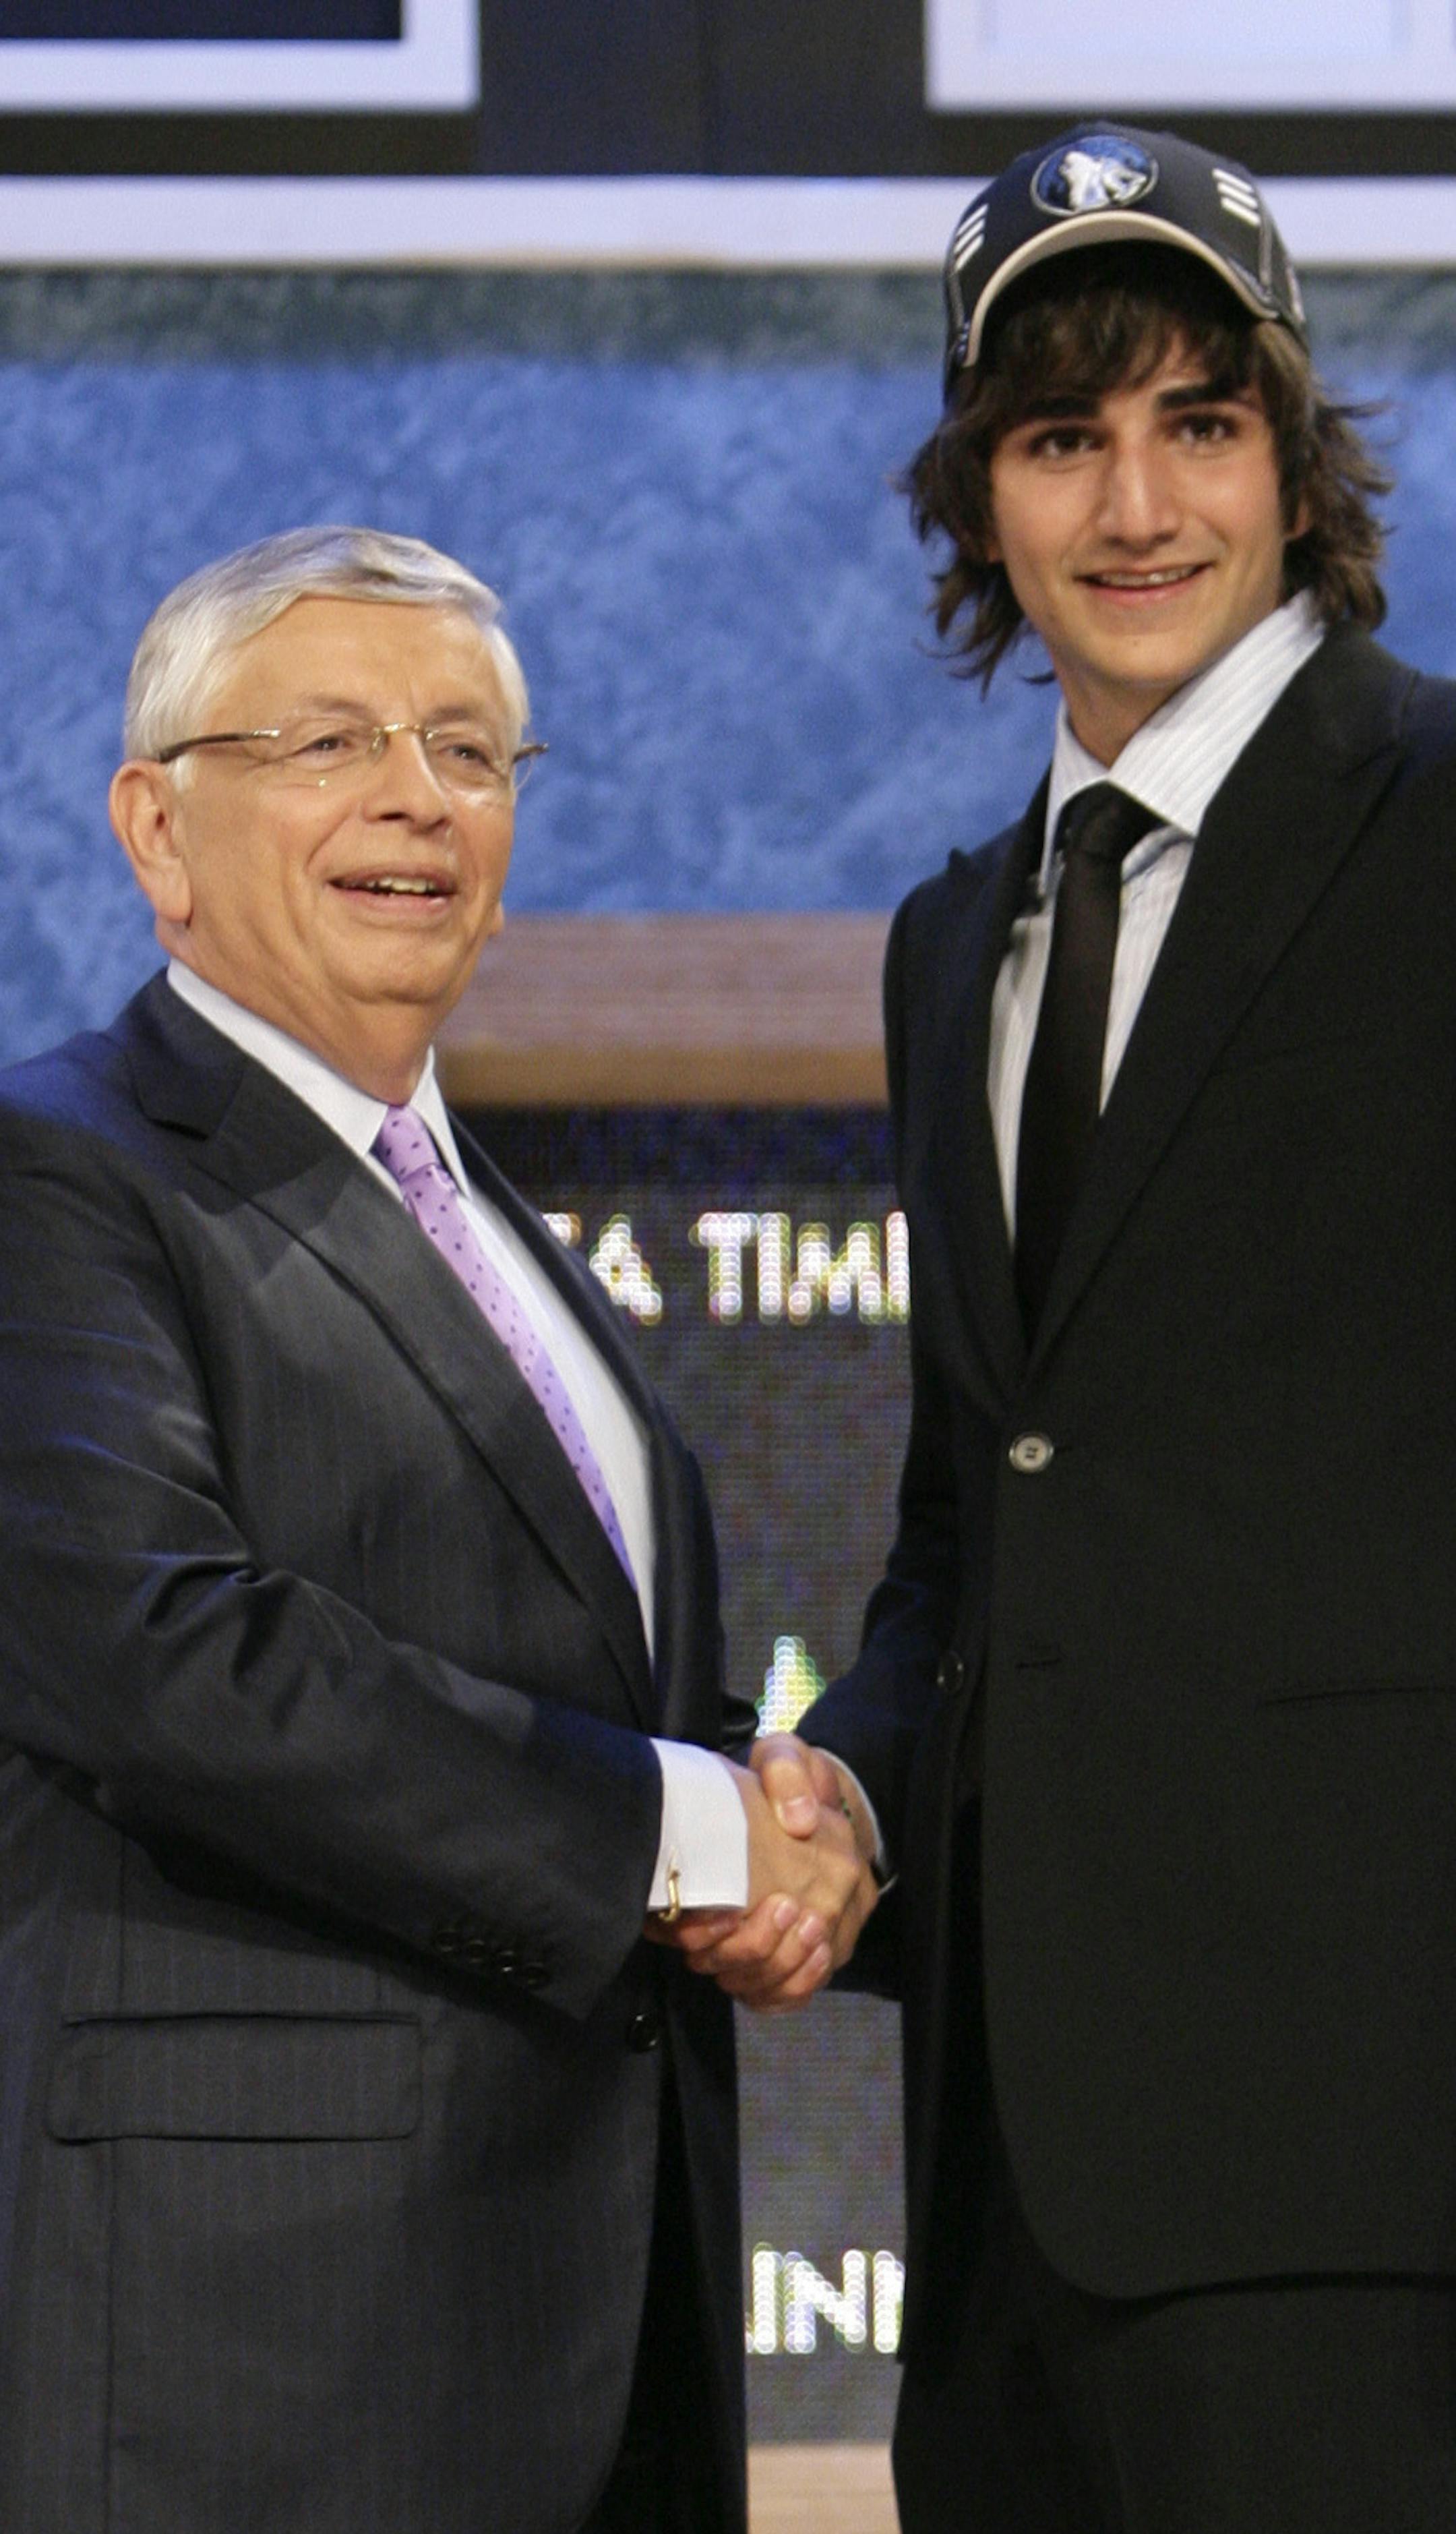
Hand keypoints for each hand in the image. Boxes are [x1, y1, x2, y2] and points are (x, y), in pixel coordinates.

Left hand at [663, 1737, 878, 2010]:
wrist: (809, 1800)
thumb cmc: (786, 1783)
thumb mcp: (782, 1758)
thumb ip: (787, 1776)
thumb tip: (800, 1820)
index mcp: (836, 1858)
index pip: (794, 1922)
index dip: (743, 1936)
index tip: (702, 1923)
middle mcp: (845, 1903)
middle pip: (786, 1963)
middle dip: (733, 1960)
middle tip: (696, 1943)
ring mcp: (838, 1931)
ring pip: (789, 1983)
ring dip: (743, 1978)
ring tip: (710, 1958)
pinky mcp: (825, 1951)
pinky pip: (796, 1993)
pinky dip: (763, 1994)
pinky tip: (735, 1980)